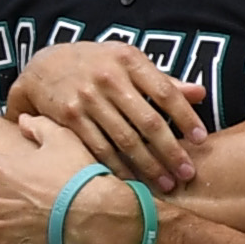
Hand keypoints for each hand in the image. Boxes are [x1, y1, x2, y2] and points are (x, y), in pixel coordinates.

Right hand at [0, 33, 207, 186]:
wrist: (44, 65)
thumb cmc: (96, 64)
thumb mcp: (127, 61)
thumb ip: (162, 79)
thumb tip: (200, 93)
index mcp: (129, 60)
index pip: (165, 92)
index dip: (185, 118)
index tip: (201, 140)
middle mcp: (109, 79)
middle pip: (148, 122)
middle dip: (171, 151)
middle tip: (187, 173)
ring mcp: (87, 99)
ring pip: (124, 139)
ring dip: (148, 165)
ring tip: (165, 183)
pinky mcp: (70, 117)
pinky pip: (99, 148)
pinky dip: (118, 166)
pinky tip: (133, 180)